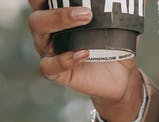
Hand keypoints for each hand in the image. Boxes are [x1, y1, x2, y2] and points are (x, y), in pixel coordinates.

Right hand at [27, 0, 143, 121]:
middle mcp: (47, 32)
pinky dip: (65, 58)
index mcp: (56, 15)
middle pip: (37, 16)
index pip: (39, 0)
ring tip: (86, 18)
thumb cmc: (115, 43)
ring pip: (40, 34)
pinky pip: (50, 65)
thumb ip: (121, 7)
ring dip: (60, 21)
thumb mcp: (120, 23)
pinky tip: (83, 53)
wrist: (121, 77)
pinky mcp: (55, 72)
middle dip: (57, 10)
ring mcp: (48, 52)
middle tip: (86, 10)